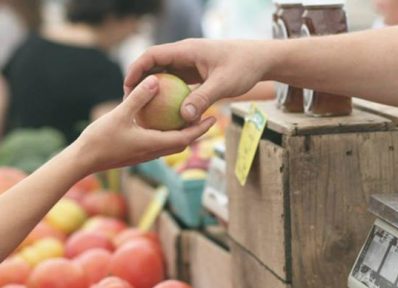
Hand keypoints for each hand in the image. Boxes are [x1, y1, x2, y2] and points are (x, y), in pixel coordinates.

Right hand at [72, 75, 215, 174]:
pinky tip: (163, 121)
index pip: (185, 138)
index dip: (201, 128)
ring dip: (183, 134)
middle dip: (197, 131)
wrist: (83, 161)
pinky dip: (168, 134)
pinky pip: (159, 143)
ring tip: (189, 118)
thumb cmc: (100, 139)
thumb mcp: (120, 114)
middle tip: (208, 117)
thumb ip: (138, 98)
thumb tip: (155, 80)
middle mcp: (154, 152)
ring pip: (171, 144)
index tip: (213, 118)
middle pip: (183, 142)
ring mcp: (146, 155)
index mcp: (154, 144)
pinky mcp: (138, 154)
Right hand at [124, 39, 271, 121]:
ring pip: (165, 75)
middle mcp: (185, 55)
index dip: (136, 69)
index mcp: (186, 50)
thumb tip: (184, 117)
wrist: (260, 60)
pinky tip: (166, 113)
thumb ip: (203, 99)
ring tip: (144, 109)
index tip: (127, 87)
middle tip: (130, 102)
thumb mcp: (223, 84)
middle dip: (140, 82)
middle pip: (154, 65)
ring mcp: (190, 64)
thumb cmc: (244, 67)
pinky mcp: (196, 73)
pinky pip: (177, 84)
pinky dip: (169, 95)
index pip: (152, 55)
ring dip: (154, 90)